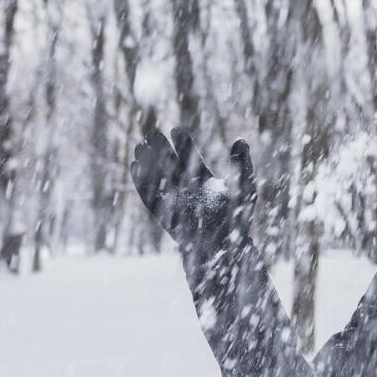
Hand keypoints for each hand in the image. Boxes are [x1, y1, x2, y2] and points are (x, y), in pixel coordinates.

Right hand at [130, 127, 256, 250]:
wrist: (225, 246)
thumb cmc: (237, 218)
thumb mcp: (242, 187)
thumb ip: (241, 164)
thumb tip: (241, 139)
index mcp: (205, 181)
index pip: (191, 158)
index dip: (183, 144)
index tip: (176, 130)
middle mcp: (188, 189)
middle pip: (170, 164)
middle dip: (160, 149)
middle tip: (151, 133)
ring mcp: (176, 201)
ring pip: (158, 178)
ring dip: (148, 162)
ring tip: (140, 146)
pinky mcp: (165, 213)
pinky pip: (151, 196)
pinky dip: (142, 182)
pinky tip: (134, 166)